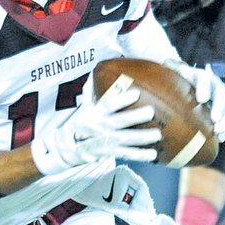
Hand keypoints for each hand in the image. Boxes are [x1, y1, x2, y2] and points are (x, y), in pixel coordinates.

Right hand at [31, 75, 160, 174]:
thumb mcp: (85, 107)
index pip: (108, 104)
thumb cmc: (82, 124)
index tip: (136, 93)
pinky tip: (153, 154)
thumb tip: (97, 70)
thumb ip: (92, 91)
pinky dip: (139, 155)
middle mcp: (99, 126)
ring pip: (125, 139)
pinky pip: (126, 154)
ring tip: (158, 134)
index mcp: (95, 113)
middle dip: (135, 117)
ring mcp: (104, 141)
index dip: (121, 99)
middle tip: (151, 112)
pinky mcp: (108, 154)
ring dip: (142, 138)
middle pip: (118, 121)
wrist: (66, 148)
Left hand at [169, 61, 224, 141]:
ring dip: (224, 120)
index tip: (201, 99)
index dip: (204, 88)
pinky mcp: (224, 110)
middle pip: (220, 95)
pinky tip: (221, 138)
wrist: (198, 84)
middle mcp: (216, 86)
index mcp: (203, 76)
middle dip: (218, 107)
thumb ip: (174, 68)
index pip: (205, 80)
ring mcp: (222, 98)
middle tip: (215, 118)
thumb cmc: (186, 79)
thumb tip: (165, 62)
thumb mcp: (180, 72)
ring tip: (218, 131)